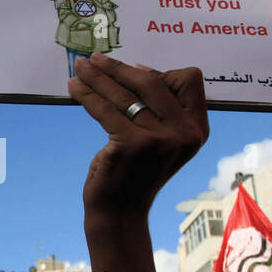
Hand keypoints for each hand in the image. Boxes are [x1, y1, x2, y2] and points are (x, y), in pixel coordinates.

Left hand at [68, 54, 207, 221]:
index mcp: (197, 129)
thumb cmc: (137, 171)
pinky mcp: (132, 145)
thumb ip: (161, 110)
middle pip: (152, 81)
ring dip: (97, 77)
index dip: (160, 72)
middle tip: (95, 58)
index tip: (132, 71)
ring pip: (124, 94)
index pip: (189, 80)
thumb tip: (137, 68)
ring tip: (79, 68)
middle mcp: (184, 134)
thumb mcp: (162, 141)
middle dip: (119, 67)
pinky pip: (105, 109)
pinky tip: (73, 88)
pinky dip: (87, 95)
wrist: (121, 212)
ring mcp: (159, 140)